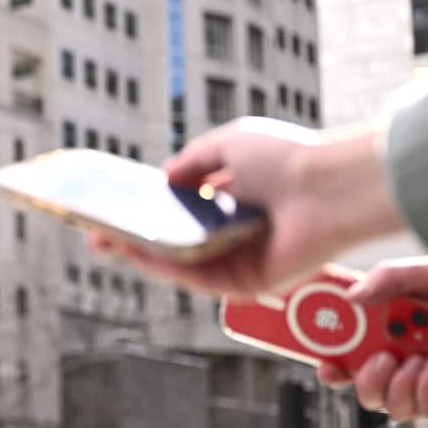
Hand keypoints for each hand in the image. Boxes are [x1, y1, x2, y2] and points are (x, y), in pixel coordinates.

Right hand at [90, 118, 402, 296]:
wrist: (331, 190)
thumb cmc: (288, 160)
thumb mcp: (229, 143)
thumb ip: (193, 161)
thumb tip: (163, 177)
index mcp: (237, 199)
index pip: (185, 209)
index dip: (149, 208)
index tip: (116, 205)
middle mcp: (236, 232)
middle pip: (175, 240)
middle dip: (134, 235)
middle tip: (97, 230)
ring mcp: (239, 260)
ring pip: (179, 262)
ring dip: (138, 252)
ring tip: (102, 240)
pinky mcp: (245, 284)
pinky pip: (195, 278)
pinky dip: (162, 267)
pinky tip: (133, 252)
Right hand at [316, 257, 427, 418]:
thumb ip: (391, 277)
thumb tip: (353, 297)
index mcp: (398, 321)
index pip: (350, 338)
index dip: (325, 348)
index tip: (314, 349)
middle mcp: (408, 351)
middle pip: (357, 377)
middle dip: (350, 375)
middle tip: (362, 360)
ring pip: (382, 401)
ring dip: (388, 384)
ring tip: (410, 360)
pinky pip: (418, 408)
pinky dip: (422, 389)